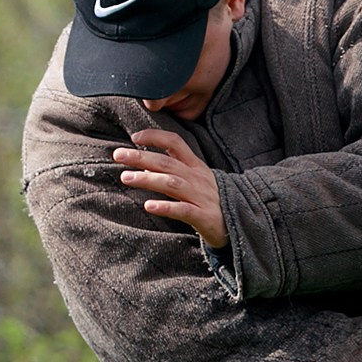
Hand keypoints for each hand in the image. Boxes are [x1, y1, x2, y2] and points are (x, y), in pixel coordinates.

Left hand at [115, 130, 224, 247]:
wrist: (244, 224)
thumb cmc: (211, 202)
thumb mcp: (194, 182)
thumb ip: (171, 172)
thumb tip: (143, 167)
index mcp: (195, 167)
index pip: (175, 143)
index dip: (155, 137)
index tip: (134, 137)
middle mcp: (197, 178)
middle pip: (167, 162)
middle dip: (141, 156)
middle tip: (117, 154)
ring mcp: (201, 197)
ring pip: (172, 184)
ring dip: (148, 179)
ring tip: (125, 177)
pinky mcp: (204, 218)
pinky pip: (184, 210)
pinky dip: (166, 207)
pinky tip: (149, 206)